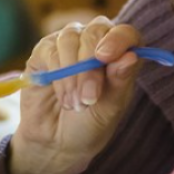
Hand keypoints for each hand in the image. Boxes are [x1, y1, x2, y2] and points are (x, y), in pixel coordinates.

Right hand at [9, 17, 142, 173]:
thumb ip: (120, 81)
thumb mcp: (110, 108)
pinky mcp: (43, 52)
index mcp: (119, 54)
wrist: (56, 142)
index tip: (106, 58)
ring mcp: (68, 45)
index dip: (118, 40)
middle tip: (89, 98)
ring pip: (70, 39)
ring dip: (72, 74)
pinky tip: (62, 97)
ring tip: (75, 104)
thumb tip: (130, 56)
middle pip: (95, 31)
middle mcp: (94, 43)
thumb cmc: (90, 124)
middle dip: (90, 66)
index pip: (125, 32)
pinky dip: (56, 75)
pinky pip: (49, 51)